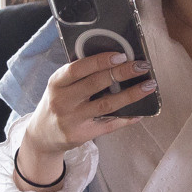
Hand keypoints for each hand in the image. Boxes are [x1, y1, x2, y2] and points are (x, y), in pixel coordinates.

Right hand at [14, 52, 155, 188]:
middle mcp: (63, 101)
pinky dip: (127, 118)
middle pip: (95, 84)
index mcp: (56, 83)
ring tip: (149, 86)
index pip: (78, 68)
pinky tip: (141, 112)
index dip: (100, 61)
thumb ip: (79, 75)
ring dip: (131, 95)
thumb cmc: (57, 103)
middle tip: (141, 66)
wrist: (42, 136)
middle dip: (121, 73)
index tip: (121, 55)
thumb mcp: (59, 86)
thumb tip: (114, 59)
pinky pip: (110, 125)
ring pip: (106, 105)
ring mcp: (72, 120)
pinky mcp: (82, 135)